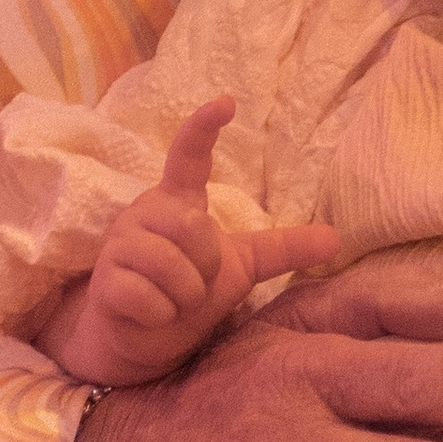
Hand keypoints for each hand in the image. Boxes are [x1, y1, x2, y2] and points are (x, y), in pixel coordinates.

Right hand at [42, 100, 340, 385]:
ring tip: (171, 300)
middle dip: (205, 267)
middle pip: (194, 229)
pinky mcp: (106, 282)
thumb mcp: (240, 268)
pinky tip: (151, 314)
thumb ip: (280, 249)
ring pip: (173, 268)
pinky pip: (151, 298)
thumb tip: (336, 238)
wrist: (138, 339)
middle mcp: (144, 214)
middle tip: (193, 282)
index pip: (189, 157)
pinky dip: (162, 315)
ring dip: (185, 296)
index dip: (204, 128)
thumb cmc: (185, 291)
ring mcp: (119, 246)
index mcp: (177, 203)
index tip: (226, 102)